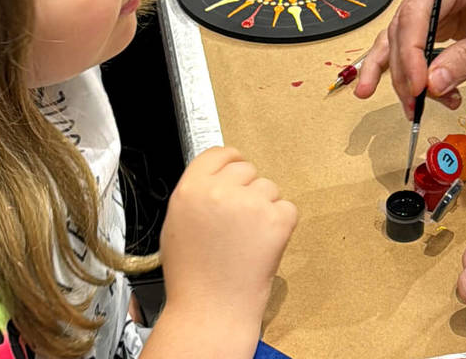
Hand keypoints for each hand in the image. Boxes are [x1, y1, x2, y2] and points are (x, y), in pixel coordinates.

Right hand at [159, 146, 296, 326]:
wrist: (211, 312)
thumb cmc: (193, 276)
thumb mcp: (177, 224)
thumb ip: (197, 194)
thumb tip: (218, 175)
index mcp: (191, 189)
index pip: (219, 153)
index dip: (229, 162)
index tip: (235, 171)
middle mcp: (220, 191)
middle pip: (247, 168)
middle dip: (246, 190)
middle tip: (236, 223)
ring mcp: (251, 203)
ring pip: (269, 187)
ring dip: (264, 208)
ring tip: (246, 240)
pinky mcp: (277, 219)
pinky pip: (287, 208)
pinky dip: (281, 224)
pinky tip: (262, 246)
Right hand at [354, 0, 465, 115]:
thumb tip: (432, 85)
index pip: (416, 13)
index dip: (410, 54)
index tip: (418, 88)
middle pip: (405, 27)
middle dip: (406, 69)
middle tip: (415, 106)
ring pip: (404, 37)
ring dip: (405, 73)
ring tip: (413, 105)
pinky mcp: (442, 14)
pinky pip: (418, 43)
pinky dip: (416, 69)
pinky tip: (415, 92)